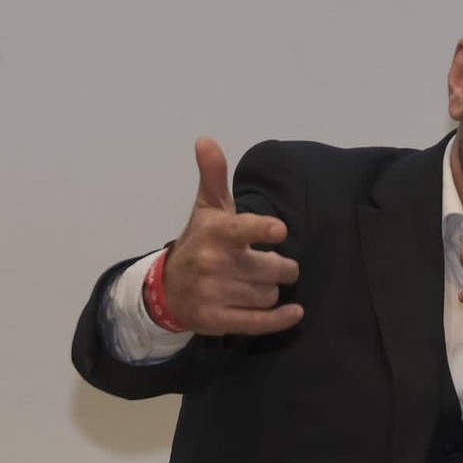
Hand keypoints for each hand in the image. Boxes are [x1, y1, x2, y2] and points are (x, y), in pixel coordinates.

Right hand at [162, 137, 303, 335]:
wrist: (167, 289)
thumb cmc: (199, 242)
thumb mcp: (207, 209)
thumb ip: (213, 176)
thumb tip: (206, 140)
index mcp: (215, 233)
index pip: (242, 229)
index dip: (262, 229)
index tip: (280, 231)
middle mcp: (214, 264)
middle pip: (272, 269)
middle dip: (281, 267)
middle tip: (275, 265)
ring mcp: (215, 294)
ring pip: (268, 294)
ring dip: (271, 290)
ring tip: (259, 283)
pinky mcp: (218, 320)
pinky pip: (259, 322)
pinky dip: (281, 319)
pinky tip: (294, 312)